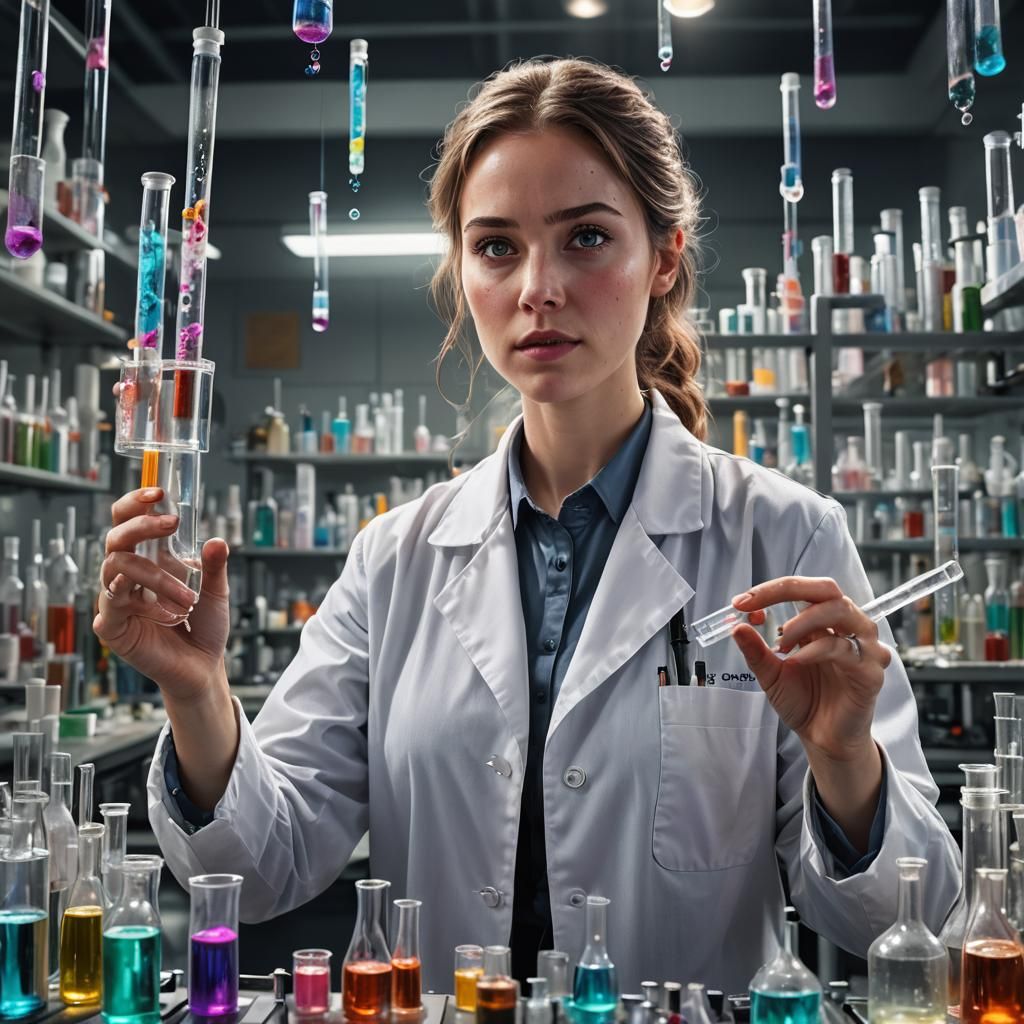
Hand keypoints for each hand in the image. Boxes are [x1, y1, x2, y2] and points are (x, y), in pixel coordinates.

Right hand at [94, 487, 231, 705]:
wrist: (203, 667)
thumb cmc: (204, 628)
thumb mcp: (216, 592)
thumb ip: (213, 566)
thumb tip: (217, 540)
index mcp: (148, 561)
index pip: (129, 522)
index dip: (136, 504)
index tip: (158, 492)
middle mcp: (127, 576)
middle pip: (116, 538)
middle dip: (142, 525)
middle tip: (172, 524)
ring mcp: (117, 600)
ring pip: (118, 567)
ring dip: (156, 575)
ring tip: (188, 598)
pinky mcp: (113, 627)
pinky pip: (110, 603)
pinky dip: (131, 596)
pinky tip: (154, 601)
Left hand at [729, 575, 890, 761]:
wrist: (823, 739)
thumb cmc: (804, 702)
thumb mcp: (771, 674)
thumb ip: (756, 651)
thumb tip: (737, 626)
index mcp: (823, 623)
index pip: (802, 590)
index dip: (771, 591)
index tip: (740, 603)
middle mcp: (847, 629)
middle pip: (826, 589)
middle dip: (787, 589)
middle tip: (754, 604)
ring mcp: (862, 648)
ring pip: (840, 610)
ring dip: (802, 620)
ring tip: (780, 641)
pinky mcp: (870, 672)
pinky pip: (845, 649)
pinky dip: (817, 649)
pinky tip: (797, 659)